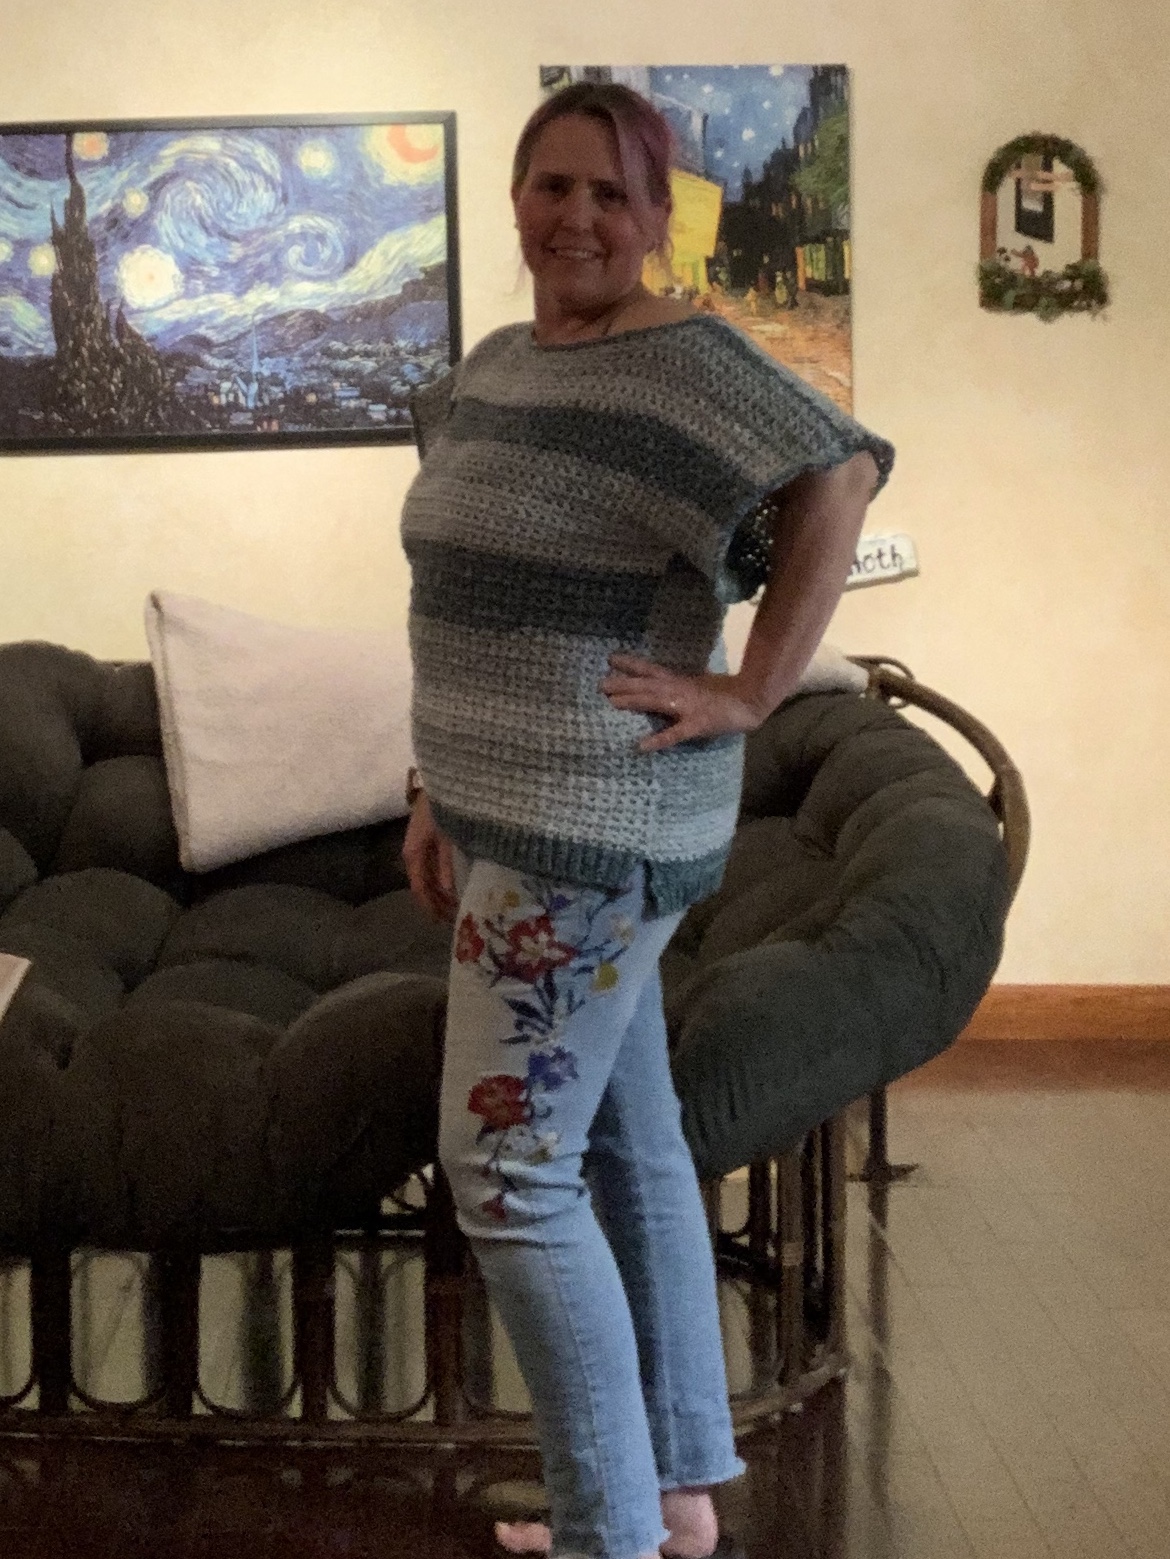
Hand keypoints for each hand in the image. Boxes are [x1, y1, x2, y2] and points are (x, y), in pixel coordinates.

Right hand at [402, 791, 458, 921]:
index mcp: (413, 854)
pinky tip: (454, 884)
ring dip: (439, 892)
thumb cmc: (444, 806)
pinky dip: (442, 878)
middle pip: (422, 885)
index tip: (441, 922)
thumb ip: (447, 865)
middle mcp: (413, 853)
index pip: (418, 889)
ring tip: (455, 905)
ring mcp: (420, 846)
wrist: (443, 780)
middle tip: (453, 918)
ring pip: (427, 877)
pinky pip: (432, 866)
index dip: (429, 907)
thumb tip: (448, 893)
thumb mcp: (447, 837)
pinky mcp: (428, 839)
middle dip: (436, 902)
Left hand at [602, 654, 765, 751]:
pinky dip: (658, 739)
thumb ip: (681, 688)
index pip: (652, 670)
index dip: (631, 664)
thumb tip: (661, 689)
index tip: (611, 658)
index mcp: (682, 681)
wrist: (752, 699)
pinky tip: (641, 746)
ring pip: (656, 701)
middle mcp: (681, 690)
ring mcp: (688, 707)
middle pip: (648, 684)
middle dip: (624, 684)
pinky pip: (675, 734)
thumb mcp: (700, 686)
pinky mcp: (697, 724)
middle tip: (601, 685)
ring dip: (633, 702)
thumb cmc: (728, 693)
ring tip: (612, 704)